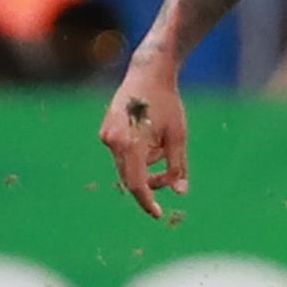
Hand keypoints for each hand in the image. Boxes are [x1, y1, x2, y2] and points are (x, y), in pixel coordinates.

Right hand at [98, 54, 188, 218]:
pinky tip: (151, 135)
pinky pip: (123, 153)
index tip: (158, 214)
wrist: (148, 72)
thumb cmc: (167, 103)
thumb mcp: (178, 136)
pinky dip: (138, 153)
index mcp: (130, 144)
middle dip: (151, 181)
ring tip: (164, 144)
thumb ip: (178, 166)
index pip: (137, 184)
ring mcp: (106, 135)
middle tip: (172, 178)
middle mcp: (112, 142)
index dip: (148, 201)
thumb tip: (180, 193)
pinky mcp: (106, 130)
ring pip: (127, 165)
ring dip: (147, 164)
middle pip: (131, 177)